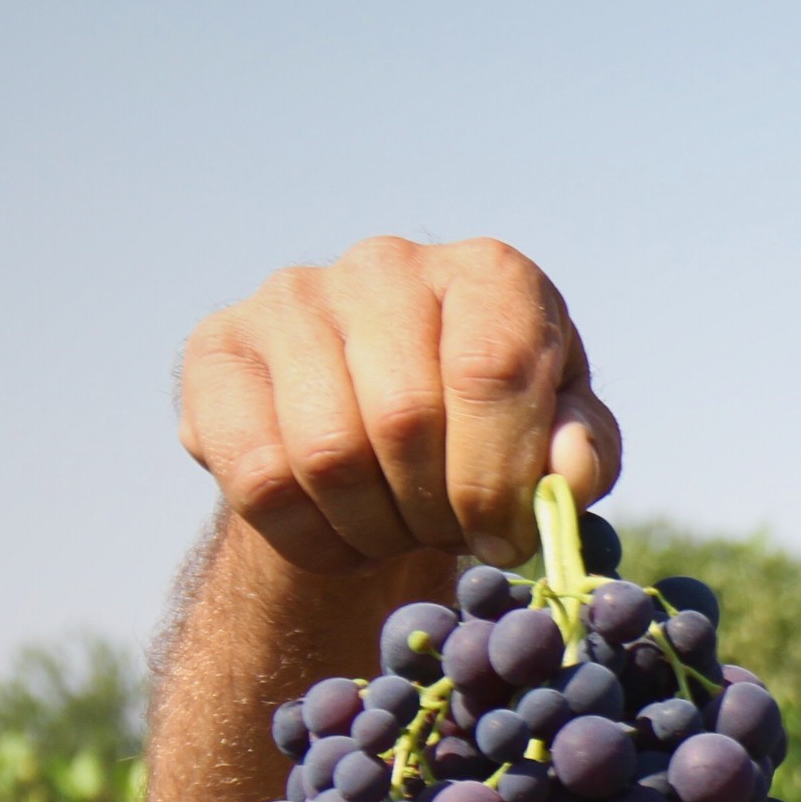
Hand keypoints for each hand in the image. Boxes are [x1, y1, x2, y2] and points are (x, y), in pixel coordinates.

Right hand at [178, 237, 620, 574]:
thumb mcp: (558, 443)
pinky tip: (339, 532)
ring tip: (397, 530)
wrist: (381, 445)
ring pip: (327, 453)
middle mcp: (387, 265)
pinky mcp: (218, 349)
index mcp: (489, 275)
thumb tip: (569, 471)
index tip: (503, 534)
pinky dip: (310, 536)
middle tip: (447, 535)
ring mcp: (293, 298)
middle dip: (436, 512)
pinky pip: (259, 474)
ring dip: (373, 528)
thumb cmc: (489, 437)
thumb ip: (582, 453)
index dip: (498, 478)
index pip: (491, 370)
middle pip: (405, 419)